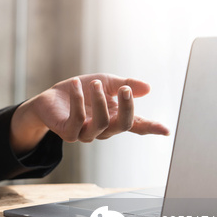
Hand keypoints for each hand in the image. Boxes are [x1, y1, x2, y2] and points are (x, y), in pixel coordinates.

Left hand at [10, 73, 169, 152]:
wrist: (50, 98)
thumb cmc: (81, 91)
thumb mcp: (107, 82)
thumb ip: (125, 85)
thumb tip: (147, 88)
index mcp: (115, 118)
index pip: (136, 125)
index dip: (151, 128)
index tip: (166, 130)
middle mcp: (102, 130)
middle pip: (123, 125)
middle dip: (126, 107)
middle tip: (124, 88)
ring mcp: (85, 134)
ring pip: (101, 124)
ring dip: (99, 100)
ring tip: (96, 83)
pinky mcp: (68, 133)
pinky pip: (78, 119)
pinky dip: (78, 99)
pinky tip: (76, 84)